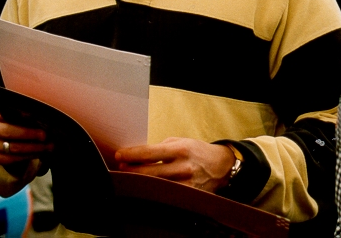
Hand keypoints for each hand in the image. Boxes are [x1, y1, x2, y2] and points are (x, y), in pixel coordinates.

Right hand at [0, 102, 52, 166]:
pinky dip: (29, 156)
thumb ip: (26, 108)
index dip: (20, 114)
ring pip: (12, 148)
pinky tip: (41, 152)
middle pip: (8, 131)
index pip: (3, 112)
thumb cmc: (18, 115)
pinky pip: (13, 159)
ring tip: (49, 146)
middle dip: (30, 134)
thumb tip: (42, 113)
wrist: (9, 129)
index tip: (37, 116)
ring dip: (34, 148)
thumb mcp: (19, 108)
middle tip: (45, 135)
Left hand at [115, 137, 234, 192]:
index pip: (150, 152)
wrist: (220, 165)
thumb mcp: (180, 142)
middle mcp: (183, 167)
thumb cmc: (197, 151)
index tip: (120, 155)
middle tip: (121, 167)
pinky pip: (165, 196)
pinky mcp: (188, 197)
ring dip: (140, 182)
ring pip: (155, 186)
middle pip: (149, 172)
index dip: (132, 155)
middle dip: (132, 170)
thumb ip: (161, 148)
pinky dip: (153, 192)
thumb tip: (138, 155)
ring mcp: (185, 184)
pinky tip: (146, 190)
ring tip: (130, 178)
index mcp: (180, 149)